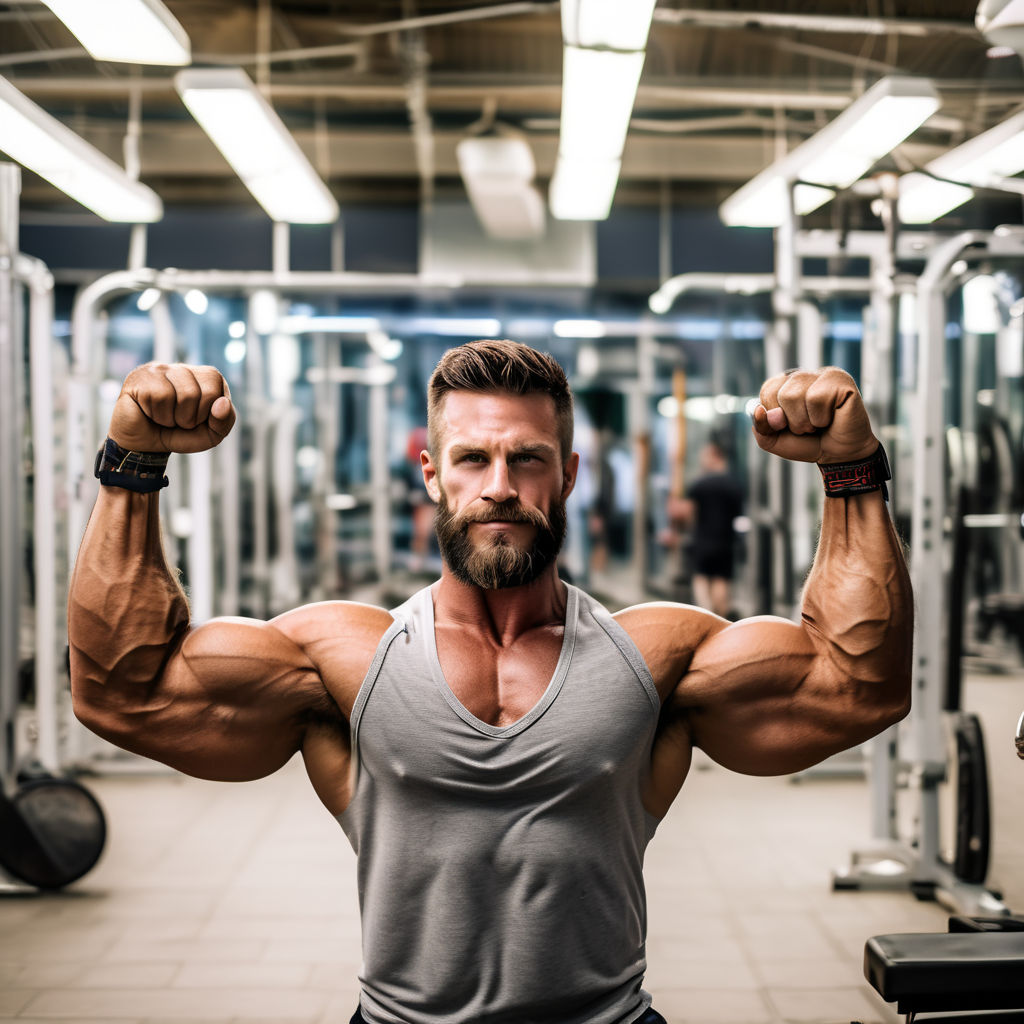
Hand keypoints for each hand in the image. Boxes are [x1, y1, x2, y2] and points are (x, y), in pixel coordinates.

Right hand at [109, 363, 235, 453]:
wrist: (143, 445)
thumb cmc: (178, 435)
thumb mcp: (210, 434)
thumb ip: (224, 421)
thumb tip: (223, 402)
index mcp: (204, 377)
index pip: (217, 389)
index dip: (207, 413)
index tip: (195, 419)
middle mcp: (183, 368)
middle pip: (202, 393)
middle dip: (191, 418)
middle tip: (177, 421)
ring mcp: (160, 369)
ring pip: (184, 395)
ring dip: (173, 418)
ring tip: (163, 417)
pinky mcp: (139, 377)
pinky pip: (160, 397)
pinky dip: (157, 415)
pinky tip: (149, 412)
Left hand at [751, 367, 876, 463]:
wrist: (840, 455)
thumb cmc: (808, 443)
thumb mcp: (775, 439)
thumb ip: (761, 427)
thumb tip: (759, 410)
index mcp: (785, 384)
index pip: (767, 391)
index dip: (774, 416)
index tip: (789, 425)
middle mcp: (804, 375)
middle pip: (781, 394)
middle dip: (792, 421)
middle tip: (808, 426)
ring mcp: (823, 374)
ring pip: (794, 395)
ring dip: (806, 422)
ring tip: (819, 424)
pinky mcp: (841, 380)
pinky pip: (816, 398)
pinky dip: (821, 418)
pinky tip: (832, 418)